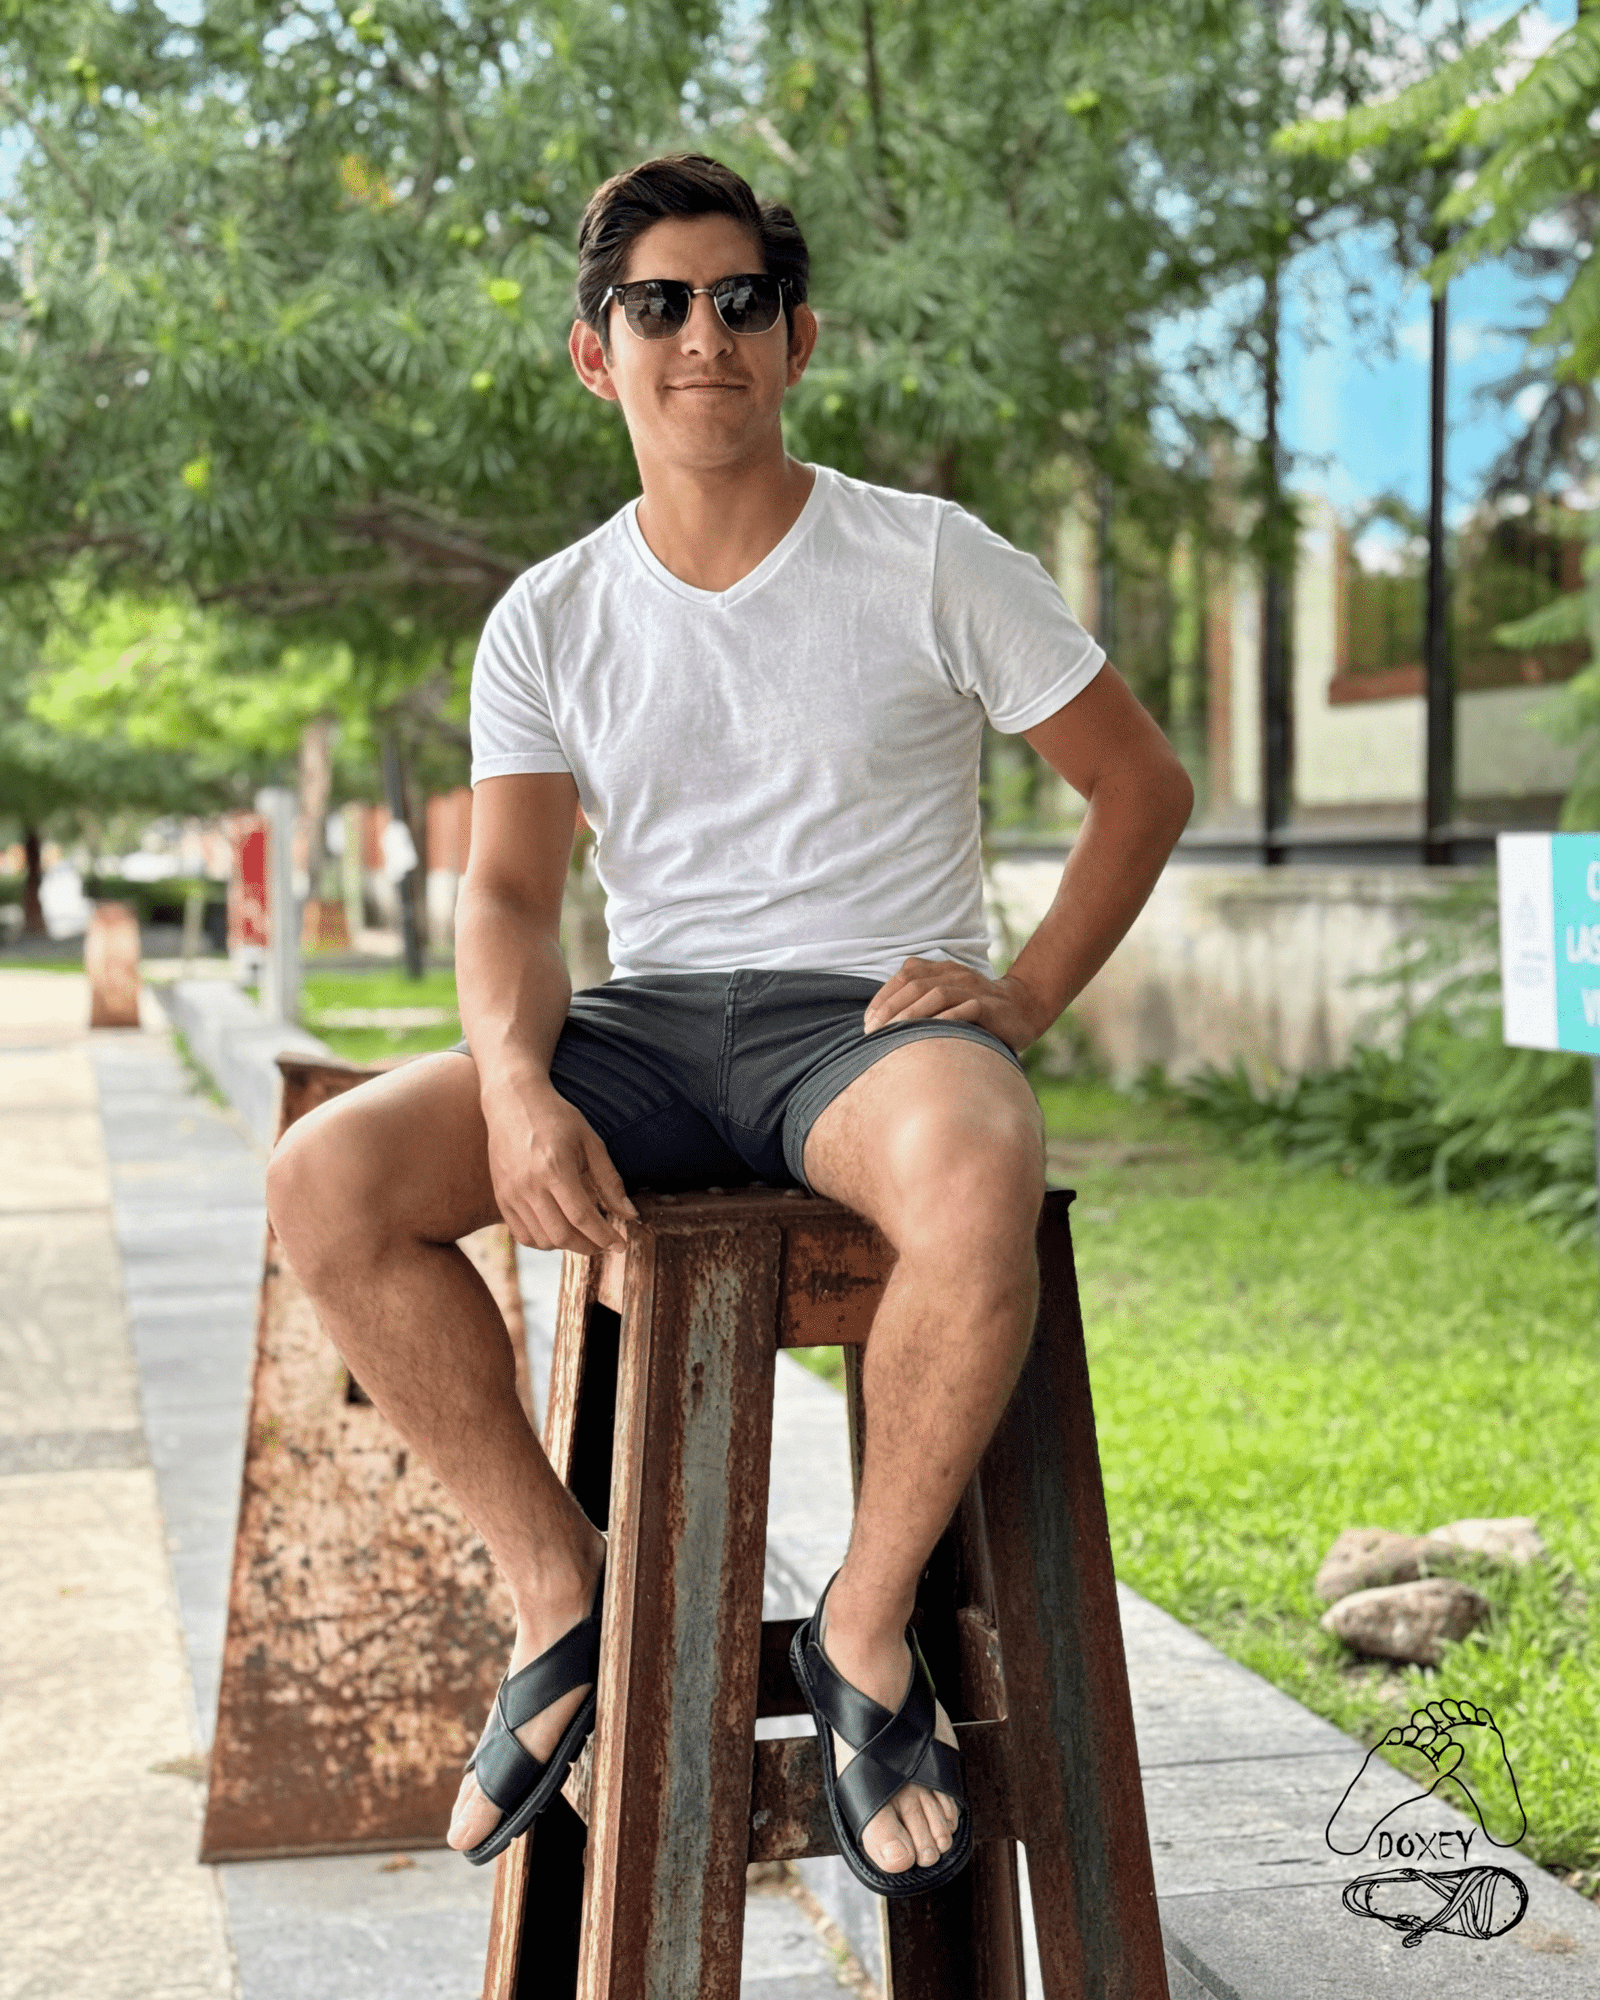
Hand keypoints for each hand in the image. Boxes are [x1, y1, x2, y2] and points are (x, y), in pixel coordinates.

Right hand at [483, 1080, 638, 1255]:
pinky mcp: (500, 1196)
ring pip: (541, 1240)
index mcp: (555, 1168)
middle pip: (561, 1235)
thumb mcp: (591, 1142)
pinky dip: (543, 1241)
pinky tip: (559, 1231)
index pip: (582, 1217)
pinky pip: (521, 1234)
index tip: (620, 1244)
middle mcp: (529, 1184)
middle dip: (588, 1246)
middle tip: (604, 1244)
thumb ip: (610, 1181)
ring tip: (584, 1236)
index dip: (604, 1236)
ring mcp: (511, 1192)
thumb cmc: (557, 1118)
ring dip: (567, 1245)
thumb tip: (630, 1215)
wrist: (513, 1101)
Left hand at [862, 957, 1050, 1054]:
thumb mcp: (946, 1001)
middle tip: (873, 1033)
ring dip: (909, 1015)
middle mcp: (954, 974)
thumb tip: (879, 1025)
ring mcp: (972, 988)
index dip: (883, 998)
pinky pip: (962, 1008)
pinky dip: (942, 1020)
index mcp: (941, 969)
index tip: (868, 1023)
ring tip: (891, 1035)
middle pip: (914, 985)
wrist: (1023, 1009)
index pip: (904, 976)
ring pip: (934, 994)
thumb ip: (919, 1003)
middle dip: (889, 1009)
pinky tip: (925, 1036)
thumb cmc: (975, 1011)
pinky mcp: (987, 1005)